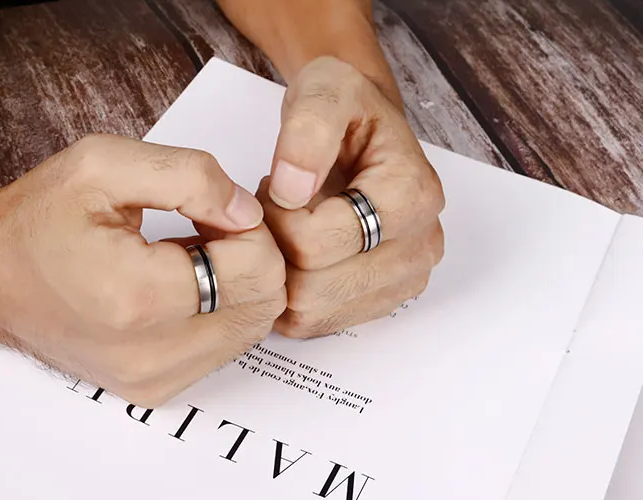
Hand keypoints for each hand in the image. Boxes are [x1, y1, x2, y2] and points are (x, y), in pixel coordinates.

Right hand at [0, 134, 286, 405]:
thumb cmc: (37, 221)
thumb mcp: (105, 165)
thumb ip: (192, 178)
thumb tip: (248, 212)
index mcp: (138, 296)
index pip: (257, 270)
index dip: (251, 228)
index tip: (215, 209)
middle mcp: (150, 354)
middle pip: (263, 305)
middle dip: (253, 257)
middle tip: (209, 230)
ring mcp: (153, 380)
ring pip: (252, 329)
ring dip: (239, 285)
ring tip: (193, 256)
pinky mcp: (154, 389)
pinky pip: (225, 348)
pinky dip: (221, 311)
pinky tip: (184, 285)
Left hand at [259, 56, 444, 337]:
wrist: (365, 131)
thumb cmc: (345, 109)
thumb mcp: (324, 90)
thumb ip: (308, 128)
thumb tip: (292, 189)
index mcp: (412, 194)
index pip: (317, 244)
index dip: (278, 219)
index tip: (276, 185)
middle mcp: (420, 245)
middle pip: (315, 286)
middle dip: (279, 248)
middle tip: (278, 209)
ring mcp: (405, 279)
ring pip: (313, 312)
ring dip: (284, 272)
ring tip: (291, 227)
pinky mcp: (385, 300)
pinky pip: (318, 324)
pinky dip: (292, 295)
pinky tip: (298, 254)